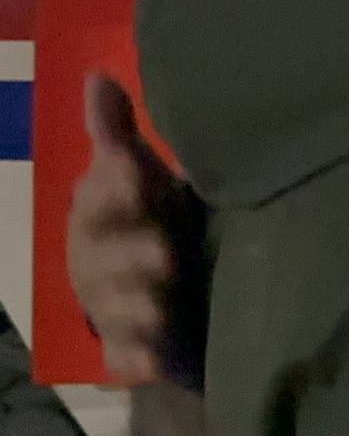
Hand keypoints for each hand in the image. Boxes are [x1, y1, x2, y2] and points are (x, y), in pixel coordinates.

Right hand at [66, 73, 178, 383]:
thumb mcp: (140, 172)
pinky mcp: (132, 346)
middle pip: (107, 256)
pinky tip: (150, 360)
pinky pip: (129, 356)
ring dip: (136, 306)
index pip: (101, 192)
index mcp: (101, 211)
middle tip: (164, 253)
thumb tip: (98, 74)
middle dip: (131, 253)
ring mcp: (112, 304)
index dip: (117, 182)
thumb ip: (118, 131)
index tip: (137, 171)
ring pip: (117, 308)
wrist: (161, 284)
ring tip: (161, 306)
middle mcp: (98, 259)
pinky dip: (138, 358)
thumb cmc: (151, 214)